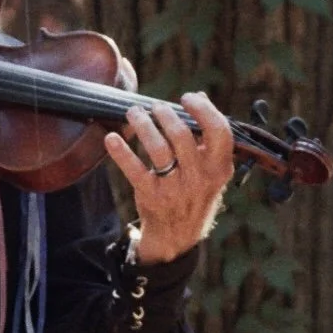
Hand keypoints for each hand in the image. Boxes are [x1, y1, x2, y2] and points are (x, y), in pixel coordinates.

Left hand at [104, 92, 233, 264]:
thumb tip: (200, 95)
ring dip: (143, 125)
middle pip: (183, 136)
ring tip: (134, 113)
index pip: (220, 132)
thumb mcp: (211, 169)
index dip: (203, 110)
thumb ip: (208, 135)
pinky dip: (121, 152)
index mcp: (219, 168)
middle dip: (165, 115)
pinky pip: (134, 170)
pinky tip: (111, 138)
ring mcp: (175, 189)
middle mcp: (200, 178)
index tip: (187, 98)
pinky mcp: (151, 197)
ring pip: (158, 149)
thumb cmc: (195, 192)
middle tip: (154, 107)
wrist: (179, 236)